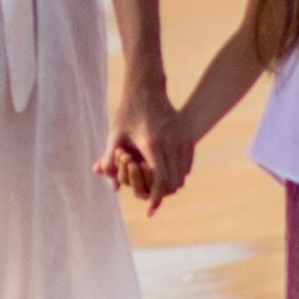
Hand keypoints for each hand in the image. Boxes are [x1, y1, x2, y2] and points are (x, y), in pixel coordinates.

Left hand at [107, 93, 185, 207]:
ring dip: (172, 183)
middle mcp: (171, 141)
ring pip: (183, 174)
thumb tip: (113, 188)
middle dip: (163, 192)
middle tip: (152, 197)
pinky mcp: (187, 135)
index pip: (160, 179)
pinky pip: (187, 163)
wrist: (146, 89)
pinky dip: (179, 172)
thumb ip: (111, 162)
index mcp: (152, 143)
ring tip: (159, 186)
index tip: (150, 210)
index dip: (155, 197)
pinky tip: (167, 172)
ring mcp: (182, 137)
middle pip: (174, 181)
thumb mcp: (115, 136)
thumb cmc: (127, 113)